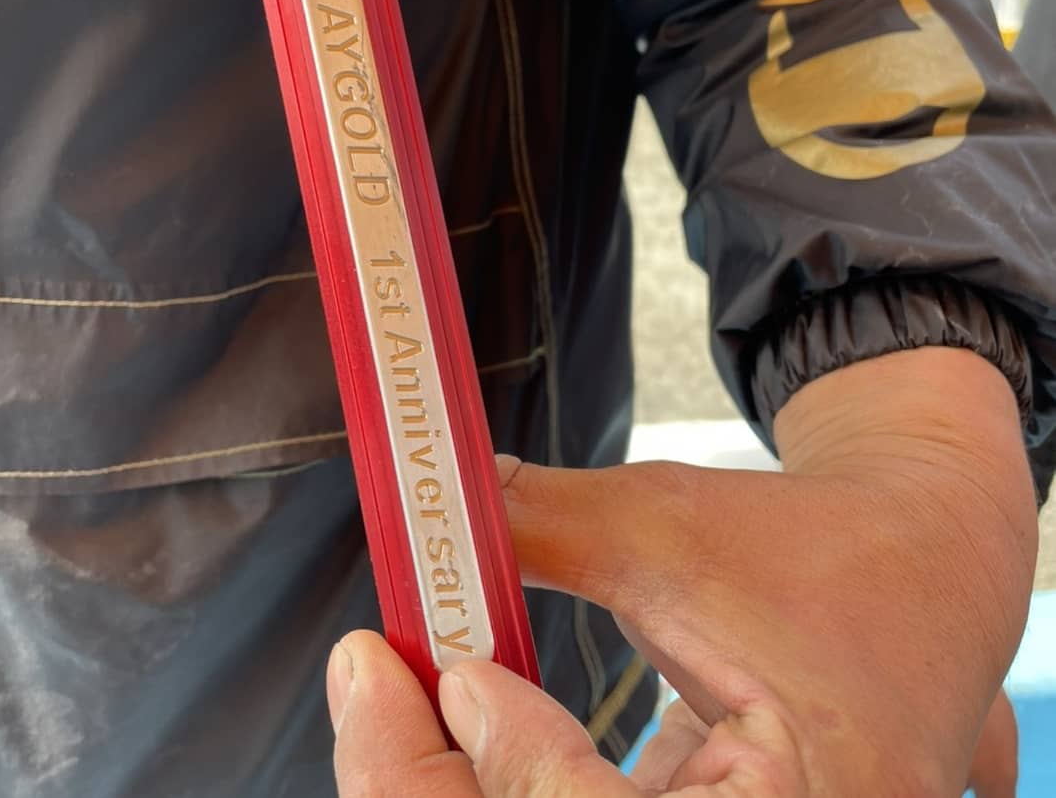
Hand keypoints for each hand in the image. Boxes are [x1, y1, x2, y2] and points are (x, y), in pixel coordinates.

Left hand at [331, 348, 1034, 795]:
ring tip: (399, 697)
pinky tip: (471, 717)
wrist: (916, 558)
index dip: (508, 759)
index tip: (448, 666)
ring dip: (460, 779)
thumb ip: (540, 524)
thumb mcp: (671, 527)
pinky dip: (514, 778)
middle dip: (432, 782)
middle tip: (368, 687)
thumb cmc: (824, 544)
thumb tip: (425, 513)